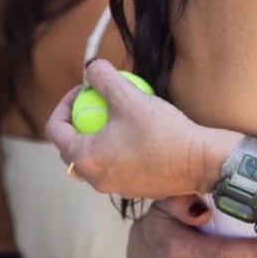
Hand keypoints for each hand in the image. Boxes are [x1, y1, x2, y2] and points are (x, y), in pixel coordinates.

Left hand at [46, 60, 239, 199]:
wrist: (201, 162)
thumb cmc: (163, 132)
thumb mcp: (130, 97)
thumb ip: (103, 78)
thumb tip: (90, 68)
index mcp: (85, 158)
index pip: (56, 129)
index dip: (65, 103)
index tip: (85, 89)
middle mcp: (95, 179)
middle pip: (70, 147)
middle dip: (78, 122)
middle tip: (95, 102)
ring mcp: (115, 187)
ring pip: (93, 159)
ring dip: (97, 137)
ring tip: (117, 117)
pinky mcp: (135, 189)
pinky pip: (115, 167)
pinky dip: (117, 150)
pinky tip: (138, 134)